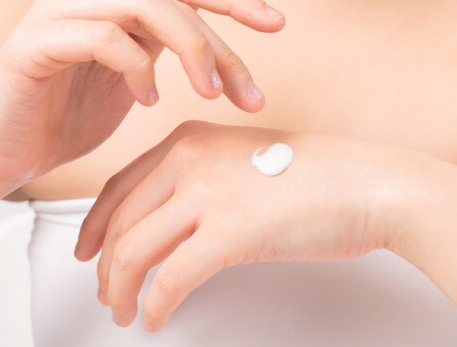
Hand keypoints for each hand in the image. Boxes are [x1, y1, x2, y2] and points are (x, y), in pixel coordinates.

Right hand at [0, 0, 284, 188]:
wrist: (5, 151)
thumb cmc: (68, 117)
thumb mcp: (133, 77)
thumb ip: (163, 49)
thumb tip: (220, 50)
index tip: (276, 24)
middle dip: (222, 38)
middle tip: (249, 90)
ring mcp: (58, 7)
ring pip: (146, 5)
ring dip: (190, 51)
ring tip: (208, 94)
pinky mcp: (35, 39)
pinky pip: (104, 38)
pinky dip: (137, 69)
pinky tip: (147, 99)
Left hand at [76, 121, 406, 330]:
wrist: (368, 184)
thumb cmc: (316, 176)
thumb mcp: (240, 161)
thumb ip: (200, 183)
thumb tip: (167, 224)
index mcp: (190, 140)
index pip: (120, 187)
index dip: (95, 225)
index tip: (88, 250)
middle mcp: (190, 159)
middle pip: (120, 222)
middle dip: (104, 266)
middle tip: (105, 291)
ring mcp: (208, 193)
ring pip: (133, 251)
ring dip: (121, 289)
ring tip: (125, 311)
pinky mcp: (231, 231)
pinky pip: (171, 278)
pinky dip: (155, 305)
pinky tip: (156, 317)